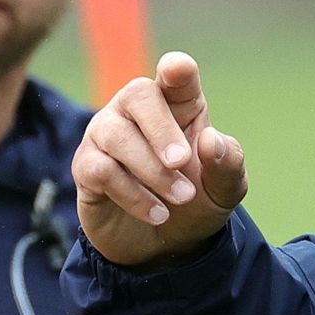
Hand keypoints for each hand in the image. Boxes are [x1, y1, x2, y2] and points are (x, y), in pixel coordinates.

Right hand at [74, 52, 248, 267]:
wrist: (166, 246)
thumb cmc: (196, 202)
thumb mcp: (225, 189)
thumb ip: (228, 164)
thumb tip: (212, 140)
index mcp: (177, 105)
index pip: (175, 75)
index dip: (176, 69)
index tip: (177, 69)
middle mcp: (136, 111)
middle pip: (138, 94)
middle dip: (161, 130)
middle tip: (182, 161)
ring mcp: (106, 135)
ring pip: (117, 136)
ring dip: (152, 171)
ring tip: (181, 198)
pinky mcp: (86, 167)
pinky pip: (101, 170)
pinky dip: (133, 195)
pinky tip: (157, 213)